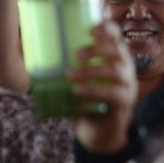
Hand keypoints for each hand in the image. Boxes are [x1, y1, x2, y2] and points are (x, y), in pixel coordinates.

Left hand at [70, 21, 137, 153]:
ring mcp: (128, 86)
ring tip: (71, 75)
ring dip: (92, 70)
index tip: (91, 28)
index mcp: (115, 58)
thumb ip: (66, 69)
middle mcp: (126, 68)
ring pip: (116, 71)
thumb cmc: (86, 102)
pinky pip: (113, 94)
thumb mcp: (78, 81)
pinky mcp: (125, 104)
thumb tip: (35, 58)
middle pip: (118, 50)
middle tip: (76, 55)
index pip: (116, 37)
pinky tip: (79, 91)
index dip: (107, 29)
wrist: (99, 134)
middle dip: (97, 49)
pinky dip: (95, 91)